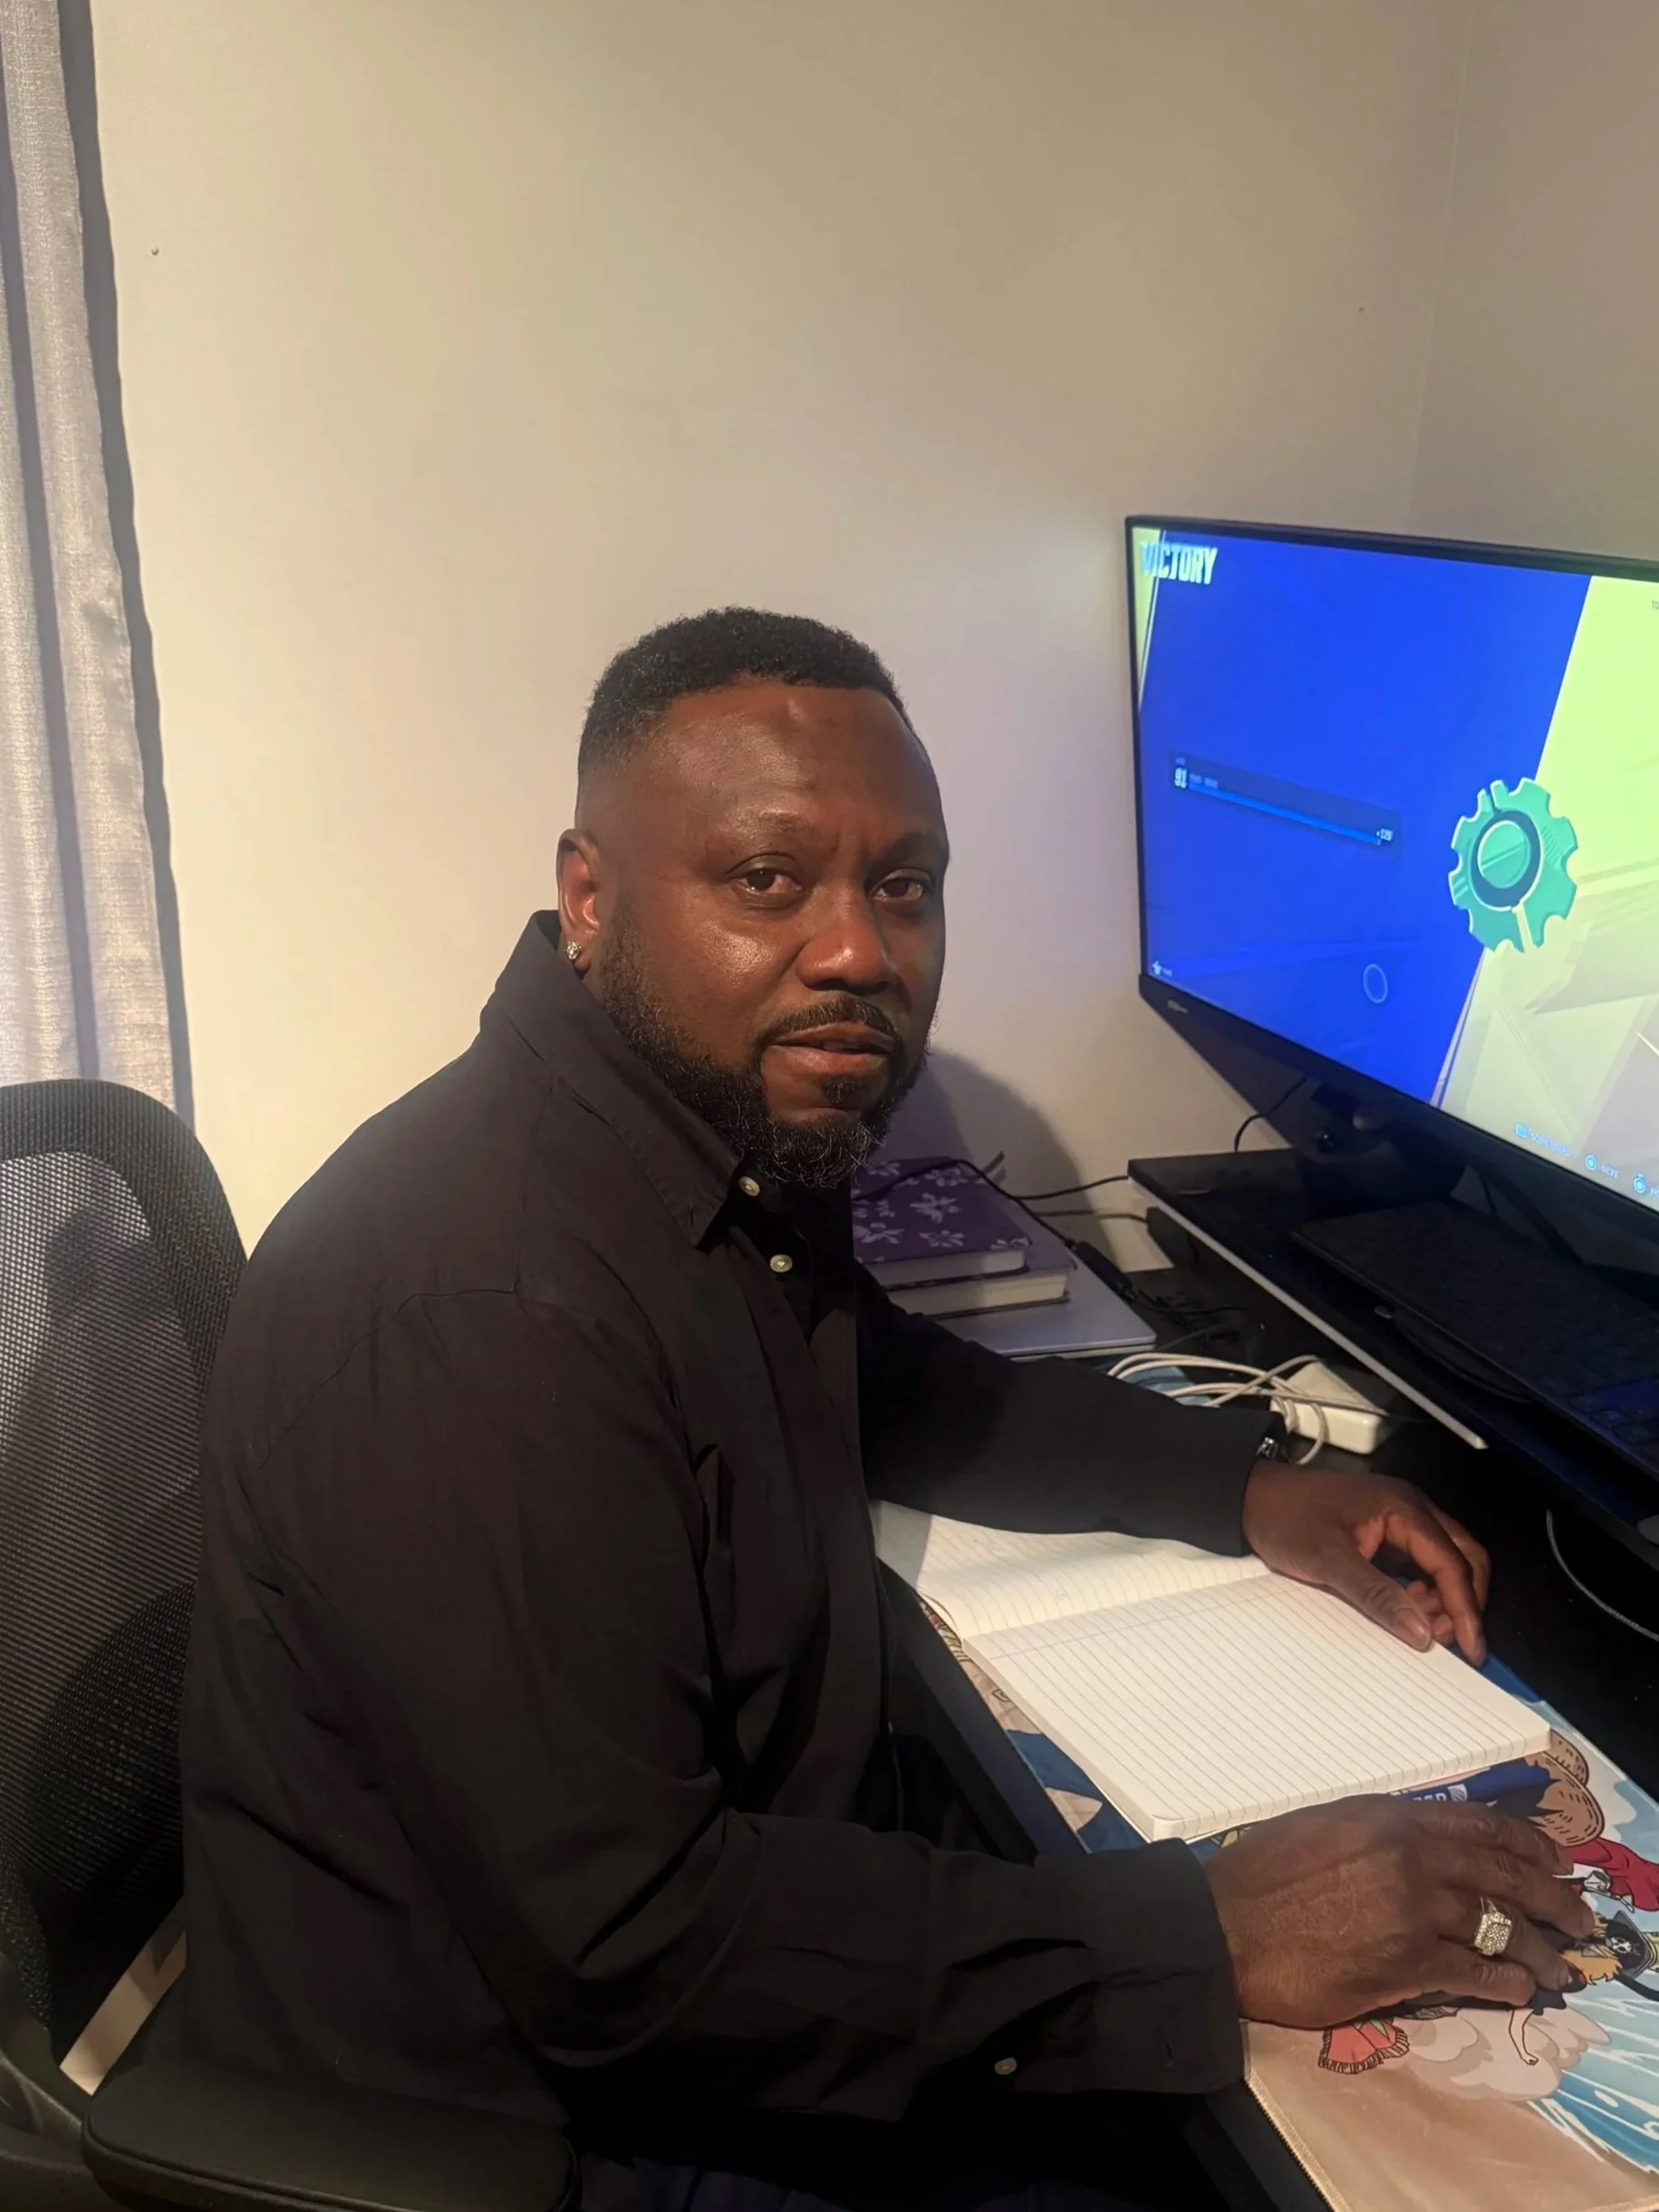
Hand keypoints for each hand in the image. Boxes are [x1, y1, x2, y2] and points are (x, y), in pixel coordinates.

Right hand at [1205, 1797, 1596, 2025]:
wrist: (1223, 1927)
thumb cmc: (1258, 1875)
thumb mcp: (1322, 1827)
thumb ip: (1375, 1833)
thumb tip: (1414, 1845)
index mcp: (1388, 1818)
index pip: (1480, 1824)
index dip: (1526, 1843)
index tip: (1553, 1858)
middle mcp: (1410, 1857)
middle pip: (1504, 1874)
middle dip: (1551, 1896)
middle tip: (1577, 1916)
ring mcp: (1413, 1911)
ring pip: (1499, 1925)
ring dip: (1538, 1948)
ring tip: (1558, 1965)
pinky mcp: (1406, 1965)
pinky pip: (1474, 1973)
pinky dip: (1505, 1982)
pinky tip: (1519, 1990)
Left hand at [1242, 1463, 1490, 1662]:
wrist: (1249, 1496)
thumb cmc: (1284, 1517)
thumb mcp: (1328, 1561)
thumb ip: (1377, 1596)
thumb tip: (1421, 1633)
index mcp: (1403, 1508)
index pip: (1452, 1563)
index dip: (1466, 1609)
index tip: (1472, 1649)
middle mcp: (1411, 1508)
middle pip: (1463, 1558)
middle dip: (1463, 1602)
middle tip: (1451, 1642)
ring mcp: (1400, 1519)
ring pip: (1446, 1561)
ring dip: (1445, 1598)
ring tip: (1424, 1629)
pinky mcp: (1387, 1531)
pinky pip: (1422, 1563)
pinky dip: (1425, 1590)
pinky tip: (1409, 1610)